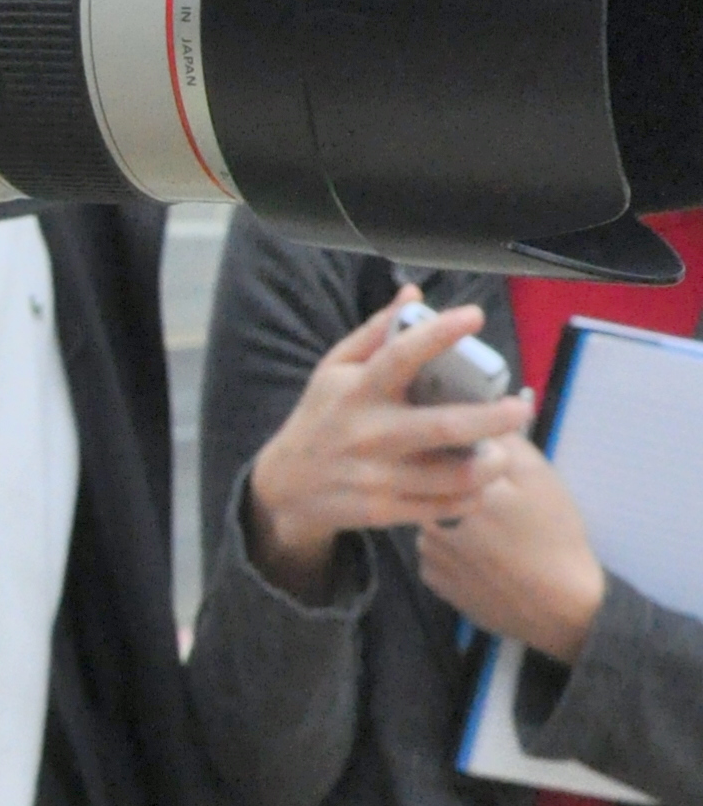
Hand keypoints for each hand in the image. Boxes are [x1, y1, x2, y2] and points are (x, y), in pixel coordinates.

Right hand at [244, 289, 528, 600]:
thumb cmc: (321, 418)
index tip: (474, 315)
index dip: (438, 334)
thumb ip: (375, 332)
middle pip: (442, 428)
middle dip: (490, 419)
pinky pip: (441, 508)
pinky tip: (479, 482)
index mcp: (358, 391)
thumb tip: (413, 294)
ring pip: (450, 476)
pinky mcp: (384, 511)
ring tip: (503, 452)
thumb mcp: (333, 369)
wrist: (285, 487)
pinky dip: (470, 497)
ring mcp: (377, 477)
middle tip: (520, 408)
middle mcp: (368, 434)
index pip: (398, 356)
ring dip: (488, 465)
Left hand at [418, 433, 606, 658]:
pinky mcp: (431, 579)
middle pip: (433, 484)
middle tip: (493, 499)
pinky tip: (481, 554)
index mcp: (461, 487)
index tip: (476, 452)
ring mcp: (428, 552)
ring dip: (450, 516)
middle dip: (454, 483)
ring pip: (431, 516)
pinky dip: (450, 547)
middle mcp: (433, 517)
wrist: (559, 607)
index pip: (444, 449)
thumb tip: (477, 419)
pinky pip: (433, 549)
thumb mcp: (540, 478)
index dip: (460, 448)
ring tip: (491, 530)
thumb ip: (504, 444)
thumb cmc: (555, 536)